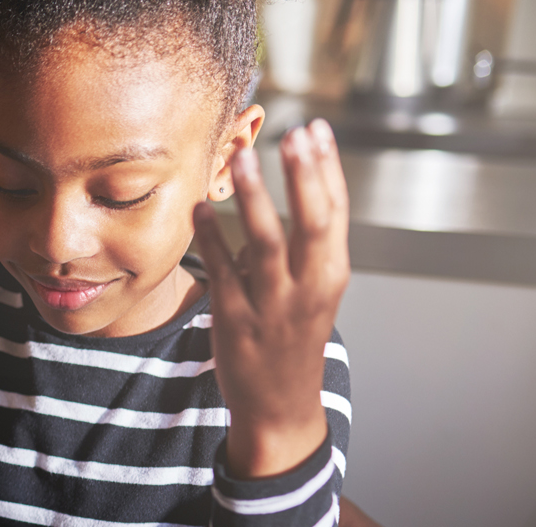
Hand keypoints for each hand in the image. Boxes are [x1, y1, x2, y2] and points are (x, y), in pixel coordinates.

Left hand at [191, 119, 349, 478]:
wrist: (280, 405)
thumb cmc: (293, 334)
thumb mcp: (311, 287)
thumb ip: (300, 243)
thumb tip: (276, 184)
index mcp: (331, 275)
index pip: (335, 213)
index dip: (327, 169)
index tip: (316, 128)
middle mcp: (309, 289)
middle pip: (311, 224)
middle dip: (304, 177)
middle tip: (292, 135)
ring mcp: (272, 307)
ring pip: (266, 245)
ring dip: (255, 199)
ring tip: (244, 158)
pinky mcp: (235, 320)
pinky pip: (222, 272)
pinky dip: (212, 238)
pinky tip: (200, 207)